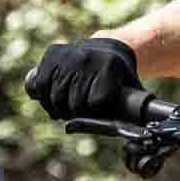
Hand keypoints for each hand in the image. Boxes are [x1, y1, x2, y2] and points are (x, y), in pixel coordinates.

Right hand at [25, 36, 141, 120]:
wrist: (106, 47)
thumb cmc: (119, 77)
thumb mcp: (131, 89)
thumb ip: (133, 110)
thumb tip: (141, 133)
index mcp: (110, 67)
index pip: (95, 105)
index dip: (95, 115)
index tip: (96, 113)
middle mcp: (88, 58)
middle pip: (74, 104)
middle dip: (75, 115)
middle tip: (77, 115)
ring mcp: (68, 54)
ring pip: (54, 98)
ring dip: (57, 110)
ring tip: (64, 111)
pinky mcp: (52, 53)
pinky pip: (37, 85)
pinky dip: (41, 97)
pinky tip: (50, 99)